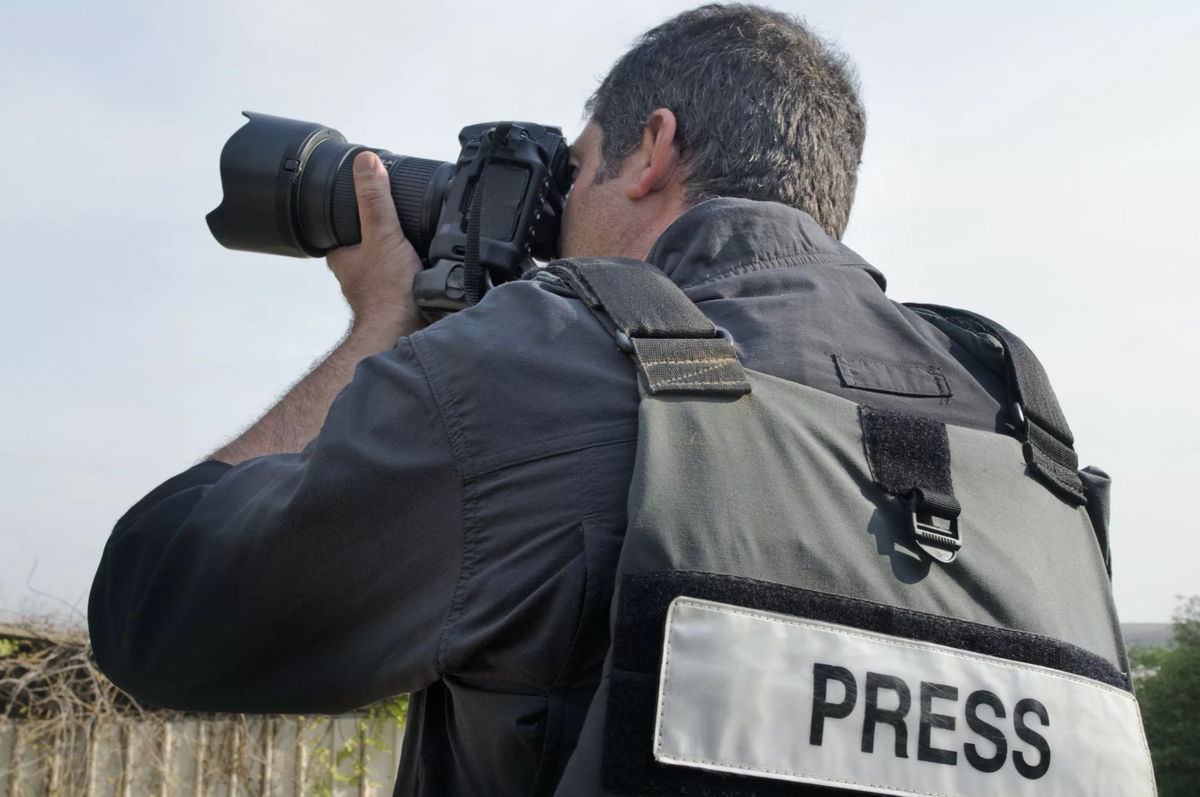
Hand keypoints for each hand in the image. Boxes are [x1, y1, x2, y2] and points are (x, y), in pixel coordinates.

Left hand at [326, 151, 424, 340]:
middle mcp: (355, 272)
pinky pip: (404, 274)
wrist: (405, 333)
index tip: (371, 195)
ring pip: (386, 258)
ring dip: (402, 250)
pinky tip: (427, 263)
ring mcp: (375, 287)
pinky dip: (414, 267)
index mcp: (341, 255)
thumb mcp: (382, 234)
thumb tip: (366, 162)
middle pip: (366, 239)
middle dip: (384, 229)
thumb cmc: (387, 294)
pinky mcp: (397, 298)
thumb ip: (375, 200)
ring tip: (419, 239)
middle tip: (401, 215)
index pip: (341, 223)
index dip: (356, 208)